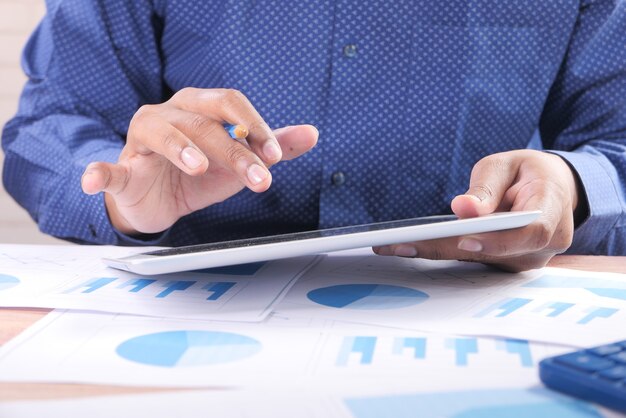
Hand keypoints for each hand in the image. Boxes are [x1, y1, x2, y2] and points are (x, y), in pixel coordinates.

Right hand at [81, 88, 317, 234]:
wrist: (160, 202)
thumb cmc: (198, 176)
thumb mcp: (239, 163)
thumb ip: (272, 147)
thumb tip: (311, 133)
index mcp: (199, 109)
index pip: (230, 105)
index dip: (255, 126)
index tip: (276, 155)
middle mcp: (169, 116)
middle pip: (202, 120)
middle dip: (234, 148)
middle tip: (258, 177)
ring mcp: (142, 141)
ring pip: (160, 133)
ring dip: (180, 148)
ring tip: (198, 167)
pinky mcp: (122, 169)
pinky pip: (108, 168)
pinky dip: (100, 173)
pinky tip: (95, 179)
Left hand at [374, 150, 582, 271]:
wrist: (551, 188)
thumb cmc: (528, 173)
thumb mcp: (507, 165)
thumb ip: (487, 186)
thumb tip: (463, 208)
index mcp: (551, 212)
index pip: (530, 233)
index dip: (499, 241)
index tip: (465, 239)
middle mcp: (543, 246)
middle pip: (493, 252)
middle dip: (445, 249)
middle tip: (401, 245)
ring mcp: (525, 260)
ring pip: (479, 259)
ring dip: (437, 253)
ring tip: (394, 246)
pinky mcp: (505, 264)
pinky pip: (474, 260)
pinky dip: (443, 253)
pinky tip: (409, 247)